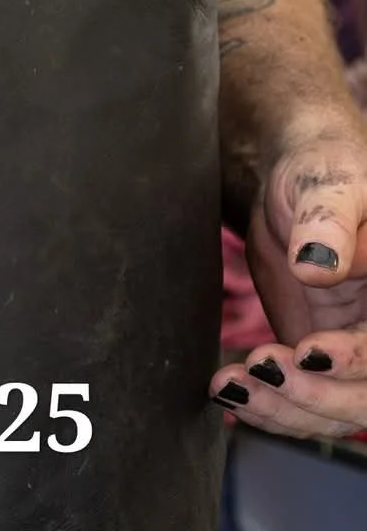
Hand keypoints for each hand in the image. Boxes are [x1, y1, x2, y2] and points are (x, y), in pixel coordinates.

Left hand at [210, 115, 366, 438]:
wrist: (294, 186)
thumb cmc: (326, 172)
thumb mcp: (331, 185)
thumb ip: (328, 222)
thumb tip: (316, 265)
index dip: (355, 359)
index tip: (308, 353)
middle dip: (317, 397)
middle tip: (262, 369)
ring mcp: (354, 355)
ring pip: (335, 412)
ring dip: (285, 410)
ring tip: (233, 386)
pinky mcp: (319, 364)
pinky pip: (303, 403)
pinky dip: (269, 407)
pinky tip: (230, 392)